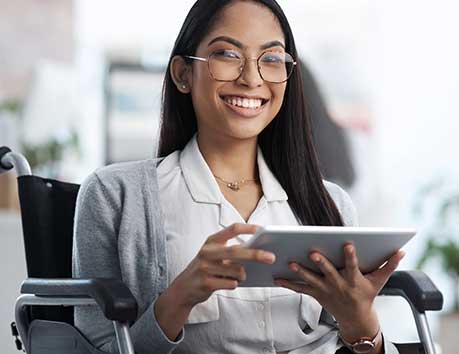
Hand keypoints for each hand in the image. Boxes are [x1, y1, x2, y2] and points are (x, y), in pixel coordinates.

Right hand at [170, 223, 275, 309]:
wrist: (183, 288)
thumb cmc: (205, 269)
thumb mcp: (214, 255)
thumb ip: (231, 251)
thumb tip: (257, 250)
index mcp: (211, 241)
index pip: (232, 229)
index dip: (248, 228)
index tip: (262, 230)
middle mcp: (207, 252)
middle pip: (237, 250)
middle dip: (256, 254)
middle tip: (271, 257)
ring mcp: (205, 267)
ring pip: (236, 270)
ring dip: (243, 275)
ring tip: (239, 277)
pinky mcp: (205, 282)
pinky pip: (231, 284)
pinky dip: (234, 284)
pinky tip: (227, 283)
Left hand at [274, 244, 404, 343]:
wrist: (355, 319)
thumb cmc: (366, 296)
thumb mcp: (379, 282)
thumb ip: (389, 265)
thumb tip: (401, 252)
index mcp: (354, 280)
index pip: (353, 266)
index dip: (351, 256)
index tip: (347, 244)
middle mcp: (338, 285)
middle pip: (329, 272)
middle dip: (321, 263)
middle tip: (313, 253)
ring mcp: (325, 290)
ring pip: (311, 280)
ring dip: (300, 272)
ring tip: (290, 263)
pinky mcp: (316, 293)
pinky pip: (300, 289)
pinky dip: (288, 283)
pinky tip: (276, 277)